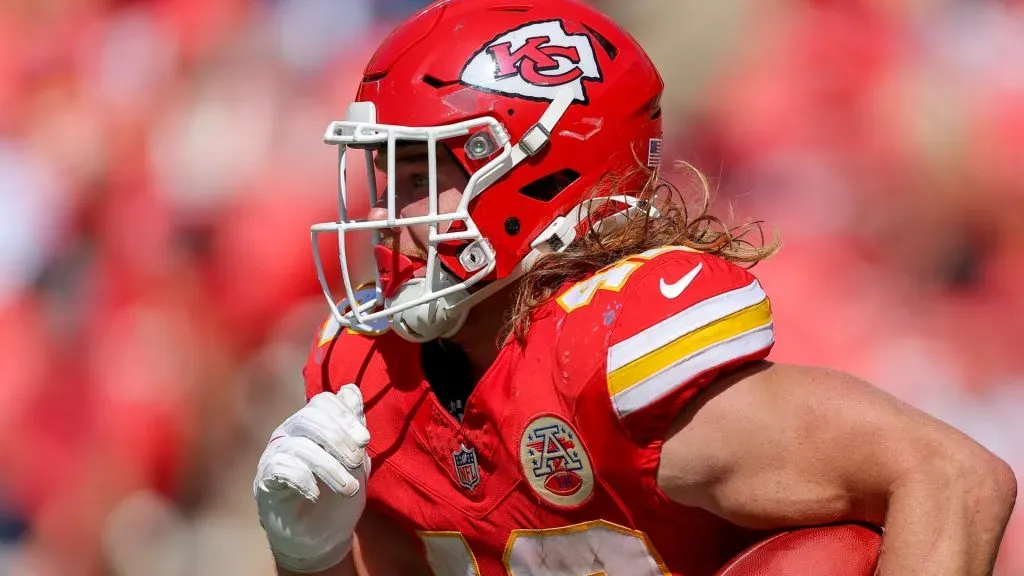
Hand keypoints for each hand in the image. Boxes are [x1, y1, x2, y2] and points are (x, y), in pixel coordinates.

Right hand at [254, 385, 370, 572]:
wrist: (321, 538)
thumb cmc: (338, 495)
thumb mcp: (355, 460)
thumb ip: (354, 427)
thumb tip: (352, 390)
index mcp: (312, 424)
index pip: (323, 401)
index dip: (346, 416)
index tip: (364, 440)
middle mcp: (289, 433)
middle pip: (310, 417)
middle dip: (339, 438)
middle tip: (357, 462)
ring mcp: (274, 455)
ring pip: (300, 446)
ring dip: (330, 467)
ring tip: (349, 489)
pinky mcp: (265, 481)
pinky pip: (281, 469)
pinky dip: (304, 480)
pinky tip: (315, 494)